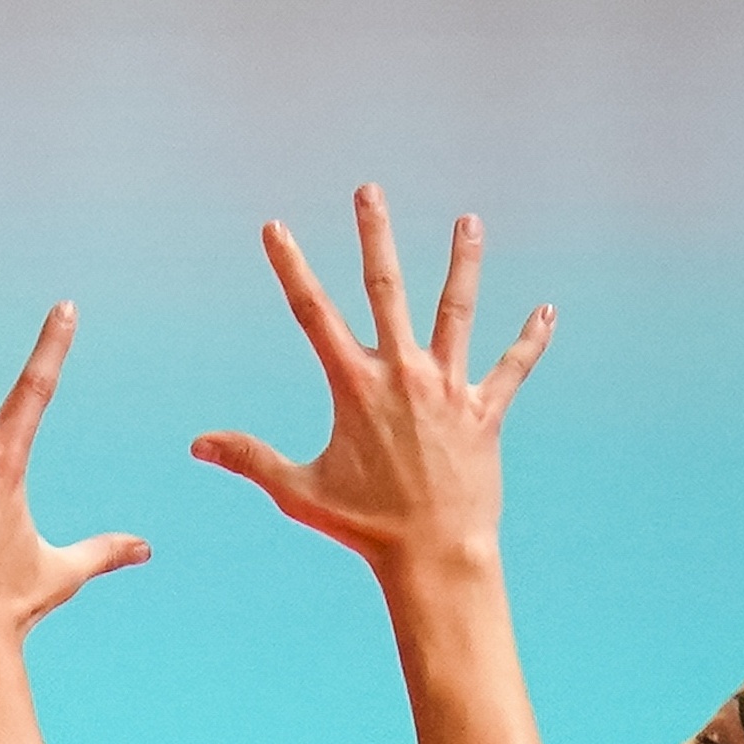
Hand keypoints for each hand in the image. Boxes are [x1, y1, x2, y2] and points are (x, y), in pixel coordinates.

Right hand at [192, 184, 550, 574]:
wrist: (433, 553)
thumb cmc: (363, 527)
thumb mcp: (298, 491)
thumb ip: (249, 458)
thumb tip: (197, 444)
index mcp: (355, 387)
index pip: (313, 314)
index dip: (291, 267)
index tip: (275, 229)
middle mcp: (403, 375)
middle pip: (386, 290)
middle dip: (375, 237)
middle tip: (369, 190)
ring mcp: (448, 389)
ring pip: (457, 312)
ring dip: (463, 264)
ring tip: (469, 222)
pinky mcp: (485, 411)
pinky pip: (512, 368)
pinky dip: (530, 340)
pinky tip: (546, 311)